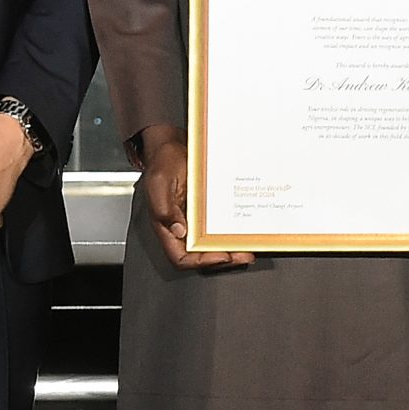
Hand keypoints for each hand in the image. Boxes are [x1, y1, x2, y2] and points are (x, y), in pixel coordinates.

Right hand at [139, 124, 253, 270]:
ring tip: (248, 249)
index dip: (201, 262)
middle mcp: (182, 227)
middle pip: (201, 255)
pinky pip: (219, 227)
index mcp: (166, 226)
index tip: (220, 256)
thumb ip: (165, 209)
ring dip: (230, 249)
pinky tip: (244, 231)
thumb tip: (178, 230)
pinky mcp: (206, 211)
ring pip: (213, 244)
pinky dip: (231, 232)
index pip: (181, 257)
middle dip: (223, 259)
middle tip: (243, 255)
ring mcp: (195, 220)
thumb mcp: (160, 183)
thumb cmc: (162, 163)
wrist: (172, 147)